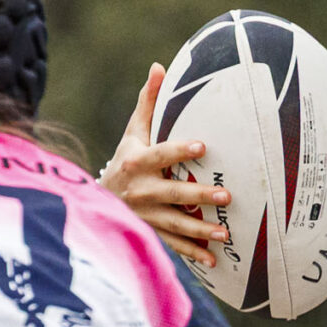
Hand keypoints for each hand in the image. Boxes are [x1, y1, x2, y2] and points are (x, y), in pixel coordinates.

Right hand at [100, 63, 230, 265]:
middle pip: (173, 193)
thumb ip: (148, 103)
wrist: (100, 199)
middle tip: (227, 195)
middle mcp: (140, 190)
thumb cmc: (126, 158)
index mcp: (136, 162)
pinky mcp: (151, 233)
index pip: (161, 154)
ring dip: (201, 230)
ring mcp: (145, 215)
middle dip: (199, 195)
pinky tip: (214, 259)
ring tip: (225, 233)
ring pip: (175, 224)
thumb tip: (159, 66)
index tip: (203, 146)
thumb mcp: (133, 132)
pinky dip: (193, 254)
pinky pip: (173, 245)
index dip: (180, 150)